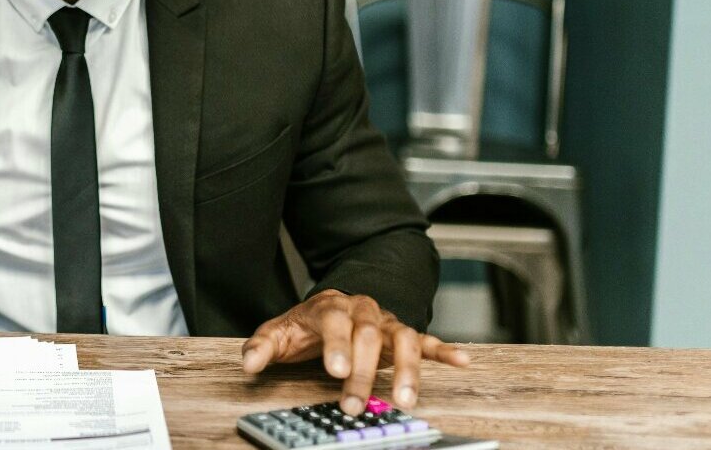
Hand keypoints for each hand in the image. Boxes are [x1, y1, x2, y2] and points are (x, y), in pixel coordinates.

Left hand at [241, 289, 468, 414]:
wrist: (332, 306)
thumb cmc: (305, 326)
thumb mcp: (278, 333)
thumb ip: (262, 346)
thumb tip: (249, 363)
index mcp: (330, 306)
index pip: (335, 322)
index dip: (336, 345)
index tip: (335, 370)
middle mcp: (362, 310)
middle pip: (367, 336)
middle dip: (362, 372)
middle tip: (353, 403)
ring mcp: (385, 322)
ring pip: (402, 340)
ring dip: (406, 370)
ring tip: (405, 399)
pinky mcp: (403, 335)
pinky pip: (426, 340)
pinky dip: (443, 350)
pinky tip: (461, 361)